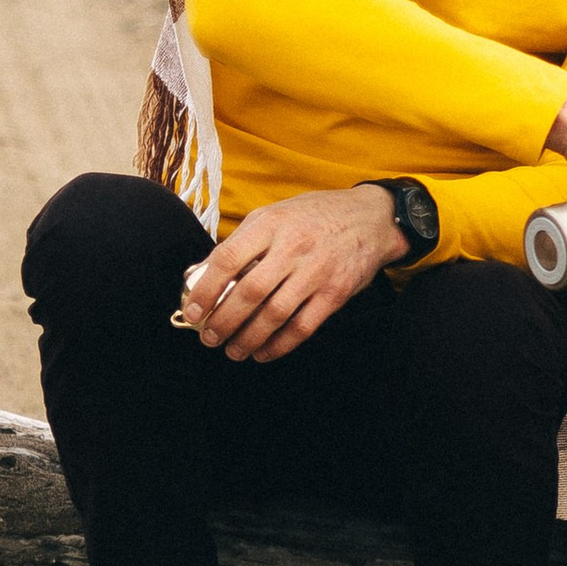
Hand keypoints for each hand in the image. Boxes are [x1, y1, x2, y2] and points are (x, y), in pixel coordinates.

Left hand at [178, 185, 403, 363]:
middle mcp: (293, 247)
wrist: (371, 219)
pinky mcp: (335, 293)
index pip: (228, 259)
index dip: (206, 289)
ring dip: (248, 338)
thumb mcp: (275, 214)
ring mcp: (316, 271)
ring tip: (233, 350)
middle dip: (224, 321)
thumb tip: (203, 274)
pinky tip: (264, 351)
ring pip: (274, 314)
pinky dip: (279, 344)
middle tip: (209, 337)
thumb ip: (242, 241)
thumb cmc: (315, 216)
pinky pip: (302, 326)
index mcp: (271, 224)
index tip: (194, 310)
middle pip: (249, 292)